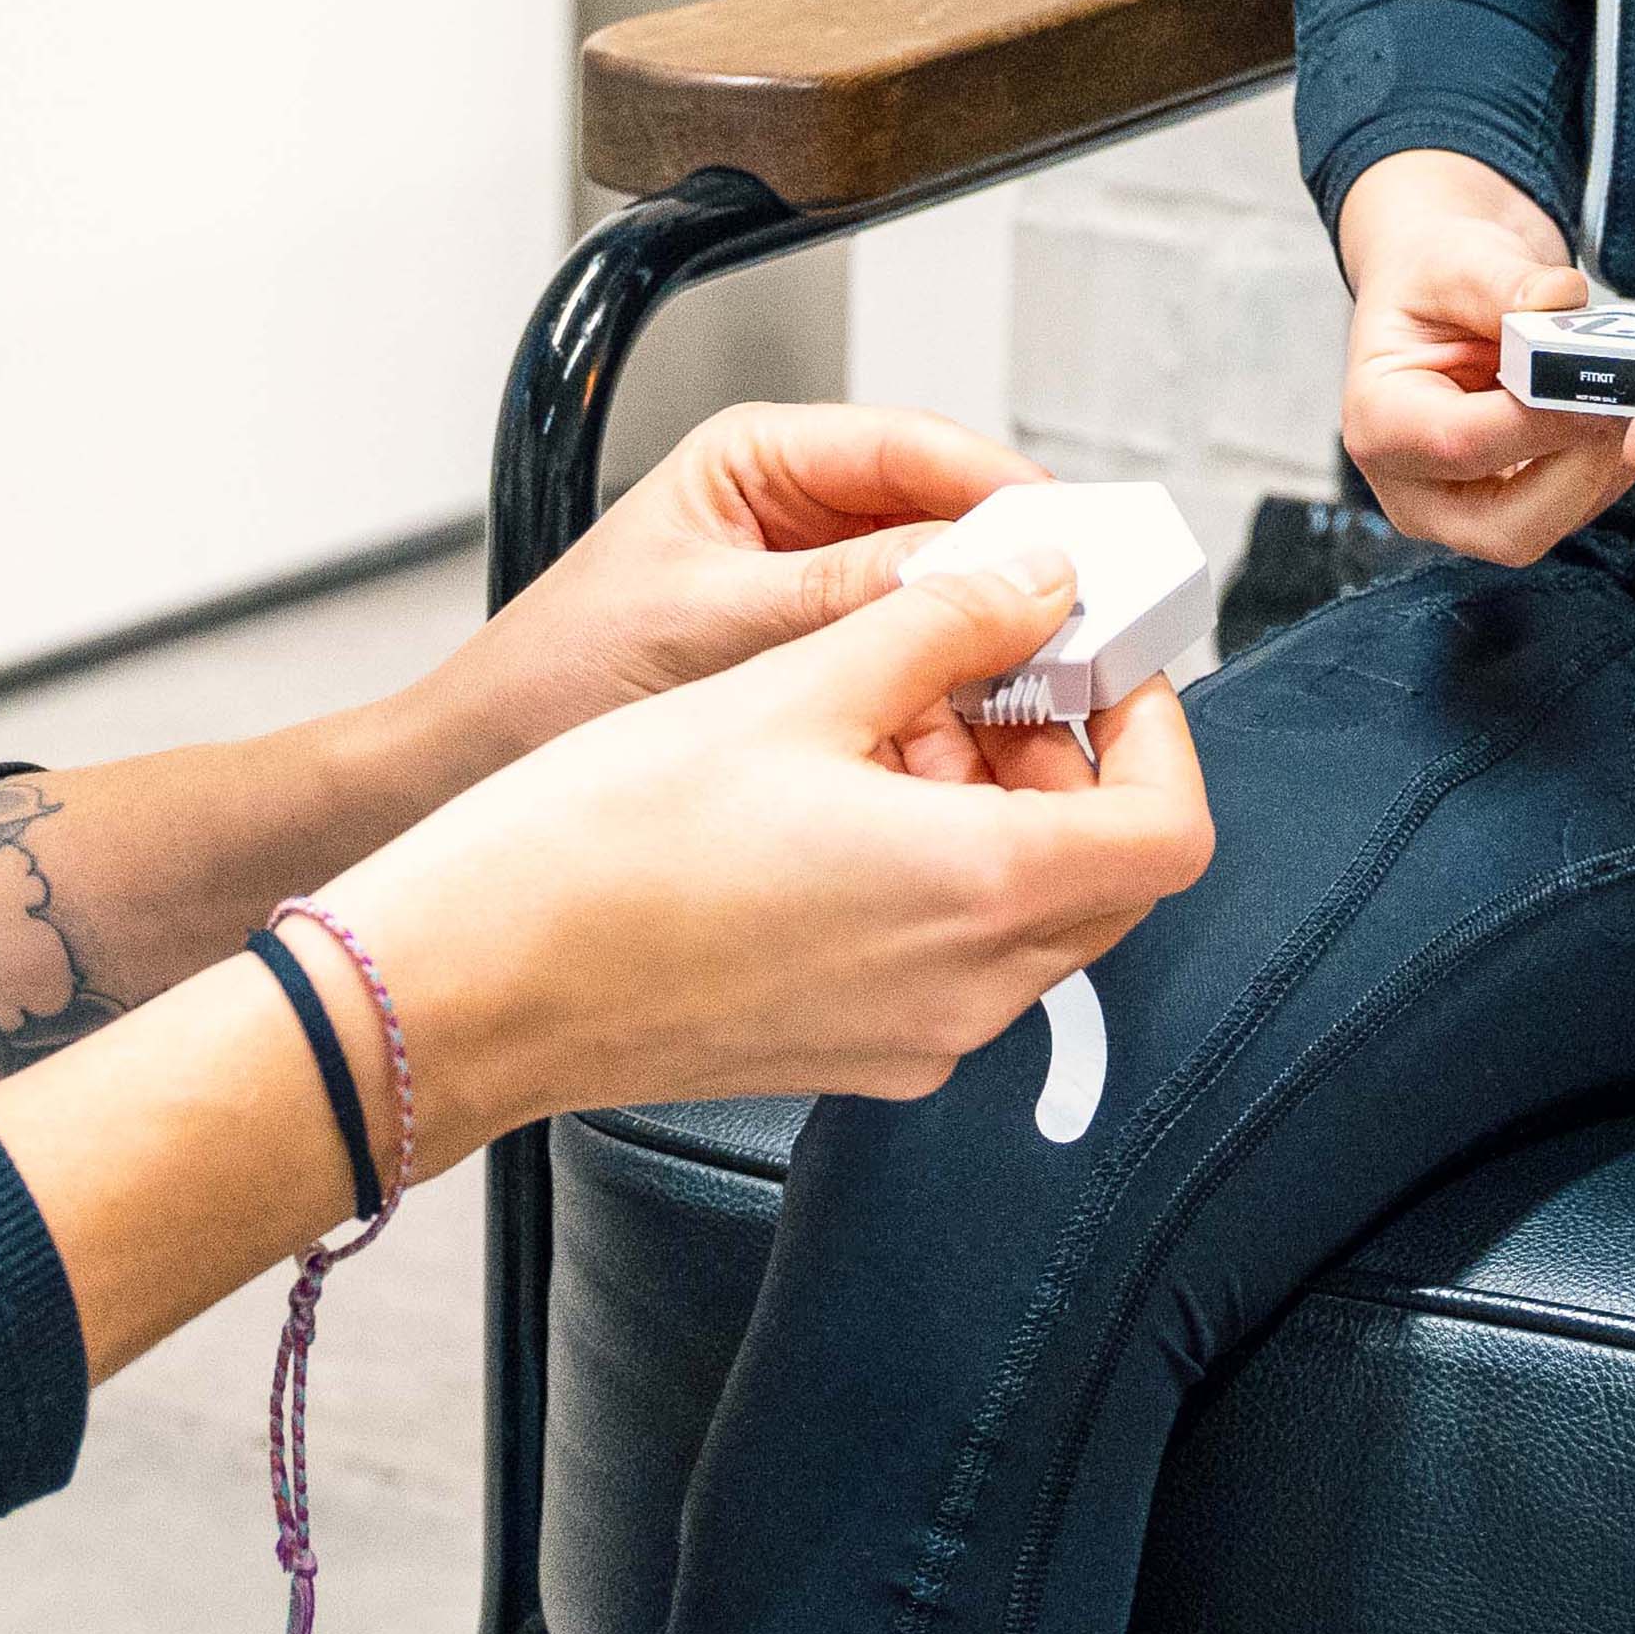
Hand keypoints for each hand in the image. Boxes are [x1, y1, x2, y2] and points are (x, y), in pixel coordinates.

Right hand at [347, 541, 1215, 1141]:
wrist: (466, 981)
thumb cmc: (599, 848)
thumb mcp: (795, 684)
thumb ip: (946, 623)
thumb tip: (1037, 583)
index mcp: (975, 891)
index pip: (1168, 828)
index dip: (1154, 729)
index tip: (1093, 663)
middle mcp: (962, 990)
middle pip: (1106, 872)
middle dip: (1066, 758)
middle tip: (984, 672)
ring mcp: (905, 1037)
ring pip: (1024, 912)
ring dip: (991, 807)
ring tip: (879, 719)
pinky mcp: (844, 1050)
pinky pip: (943, 954)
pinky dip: (930, 868)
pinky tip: (832, 794)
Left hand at [482, 397, 1040, 721]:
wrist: (479, 774)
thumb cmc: (551, 678)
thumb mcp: (712, 623)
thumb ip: (843, 592)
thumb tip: (966, 569)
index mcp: (759, 459)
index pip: (912, 447)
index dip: (998, 489)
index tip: (1063, 540)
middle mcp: (793, 517)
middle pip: (941, 528)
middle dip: (997, 582)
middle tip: (1065, 627)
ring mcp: (807, 597)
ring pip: (931, 612)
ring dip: (972, 658)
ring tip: (1014, 701)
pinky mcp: (812, 674)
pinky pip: (903, 678)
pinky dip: (936, 714)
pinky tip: (958, 751)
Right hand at [1335, 148, 1634, 567]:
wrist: (1441, 294)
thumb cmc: (1434, 281)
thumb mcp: (1457, 260)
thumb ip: (1506, 281)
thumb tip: (1560, 299)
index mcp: (1379, 422)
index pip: (1462, 445)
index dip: (1542, 420)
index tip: (1598, 379)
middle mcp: (1413, 488)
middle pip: (1509, 530)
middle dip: (1581, 469)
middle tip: (1622, 398)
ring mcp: (1462, 511)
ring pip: (1553, 524)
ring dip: (1602, 459)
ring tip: (1608, 382)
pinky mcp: (1512, 510)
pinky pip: (1578, 509)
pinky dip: (1608, 461)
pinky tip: (1598, 403)